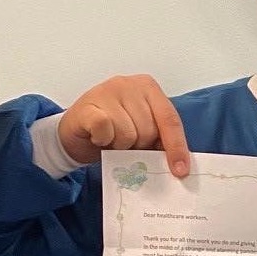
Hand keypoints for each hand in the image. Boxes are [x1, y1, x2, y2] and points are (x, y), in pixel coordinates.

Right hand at [57, 74, 190, 175]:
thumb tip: (178, 166)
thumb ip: (160, 139)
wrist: (76, 131)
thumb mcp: (142, 130)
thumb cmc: (112, 130)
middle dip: (139, 145)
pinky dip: (103, 140)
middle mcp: (129, 84)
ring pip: (128, 133)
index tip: (180, 170)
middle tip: (126, 143)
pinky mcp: (89, 105)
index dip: (177, 147)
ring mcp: (107, 91)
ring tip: (111, 139)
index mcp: (149, 88)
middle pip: (149, 130)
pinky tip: (99, 137)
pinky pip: (106, 129)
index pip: (170, 120)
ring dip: (119, 145)